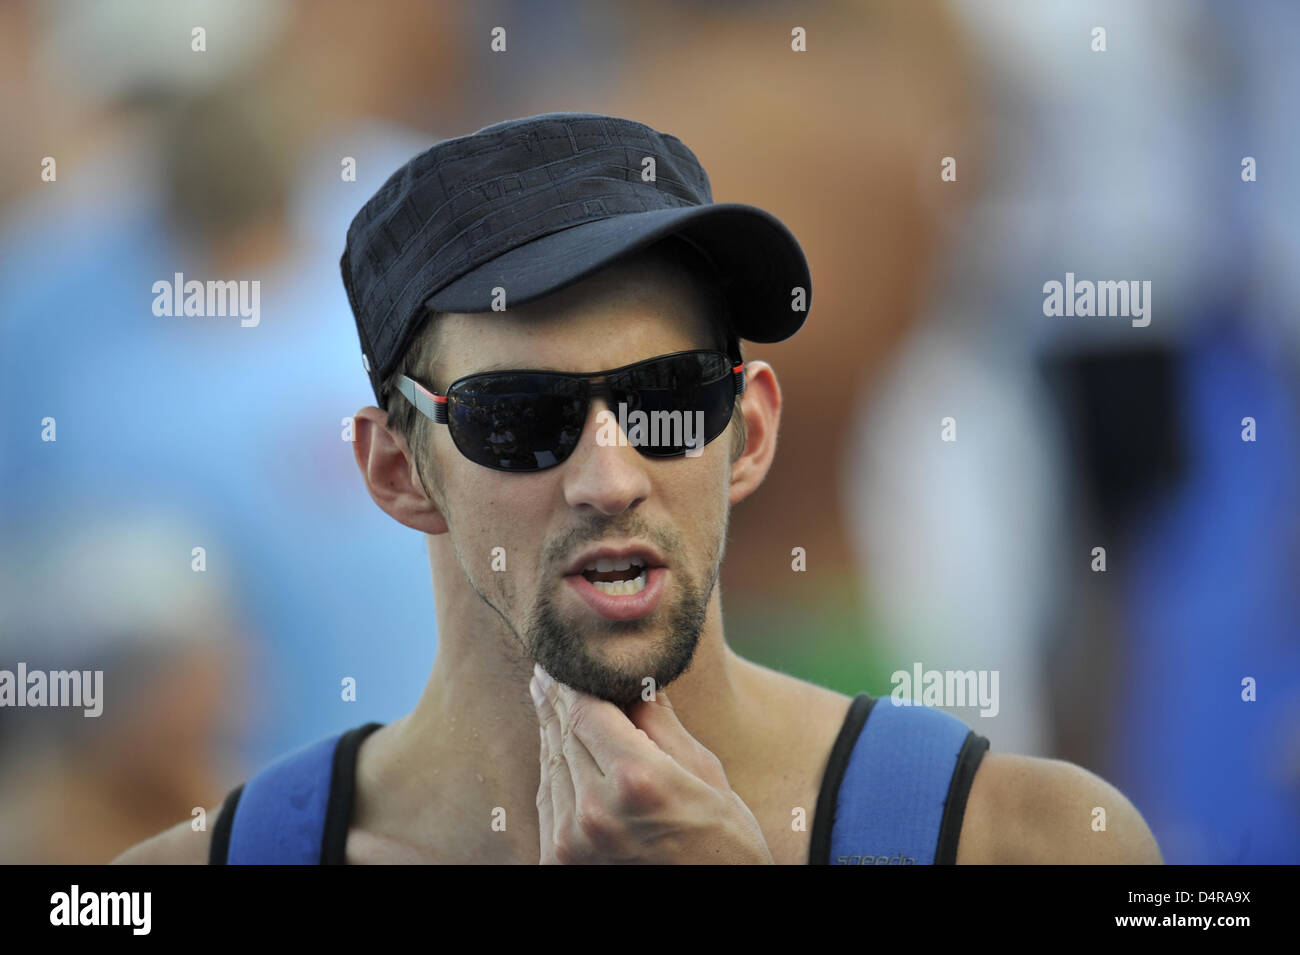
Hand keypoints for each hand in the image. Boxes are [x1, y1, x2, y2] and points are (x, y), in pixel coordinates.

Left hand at [529, 664, 773, 863]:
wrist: (716, 905)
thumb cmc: (724, 842)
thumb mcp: (704, 773)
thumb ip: (659, 723)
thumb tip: (633, 679)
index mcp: (636, 779)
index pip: (585, 710)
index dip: (569, 680)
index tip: (561, 658)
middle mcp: (595, 810)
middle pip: (562, 735)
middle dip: (555, 701)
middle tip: (544, 670)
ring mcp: (572, 842)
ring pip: (550, 767)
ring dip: (550, 733)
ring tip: (548, 702)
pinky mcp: (559, 864)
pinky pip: (549, 803)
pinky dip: (552, 771)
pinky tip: (556, 749)